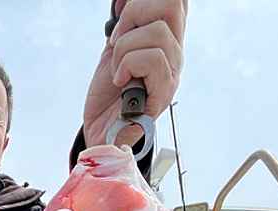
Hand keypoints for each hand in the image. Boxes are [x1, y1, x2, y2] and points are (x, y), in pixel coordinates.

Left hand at [83, 0, 186, 147]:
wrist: (100, 132)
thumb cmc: (107, 95)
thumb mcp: (114, 50)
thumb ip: (125, 26)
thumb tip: (123, 0)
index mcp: (165, 41)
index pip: (177, 2)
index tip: (121, 8)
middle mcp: (174, 54)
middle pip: (171, 5)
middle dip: (135, 15)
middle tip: (117, 42)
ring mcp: (172, 73)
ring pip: (157, 32)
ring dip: (125, 48)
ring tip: (118, 69)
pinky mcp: (165, 93)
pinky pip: (152, 58)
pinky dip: (127, 65)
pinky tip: (121, 80)